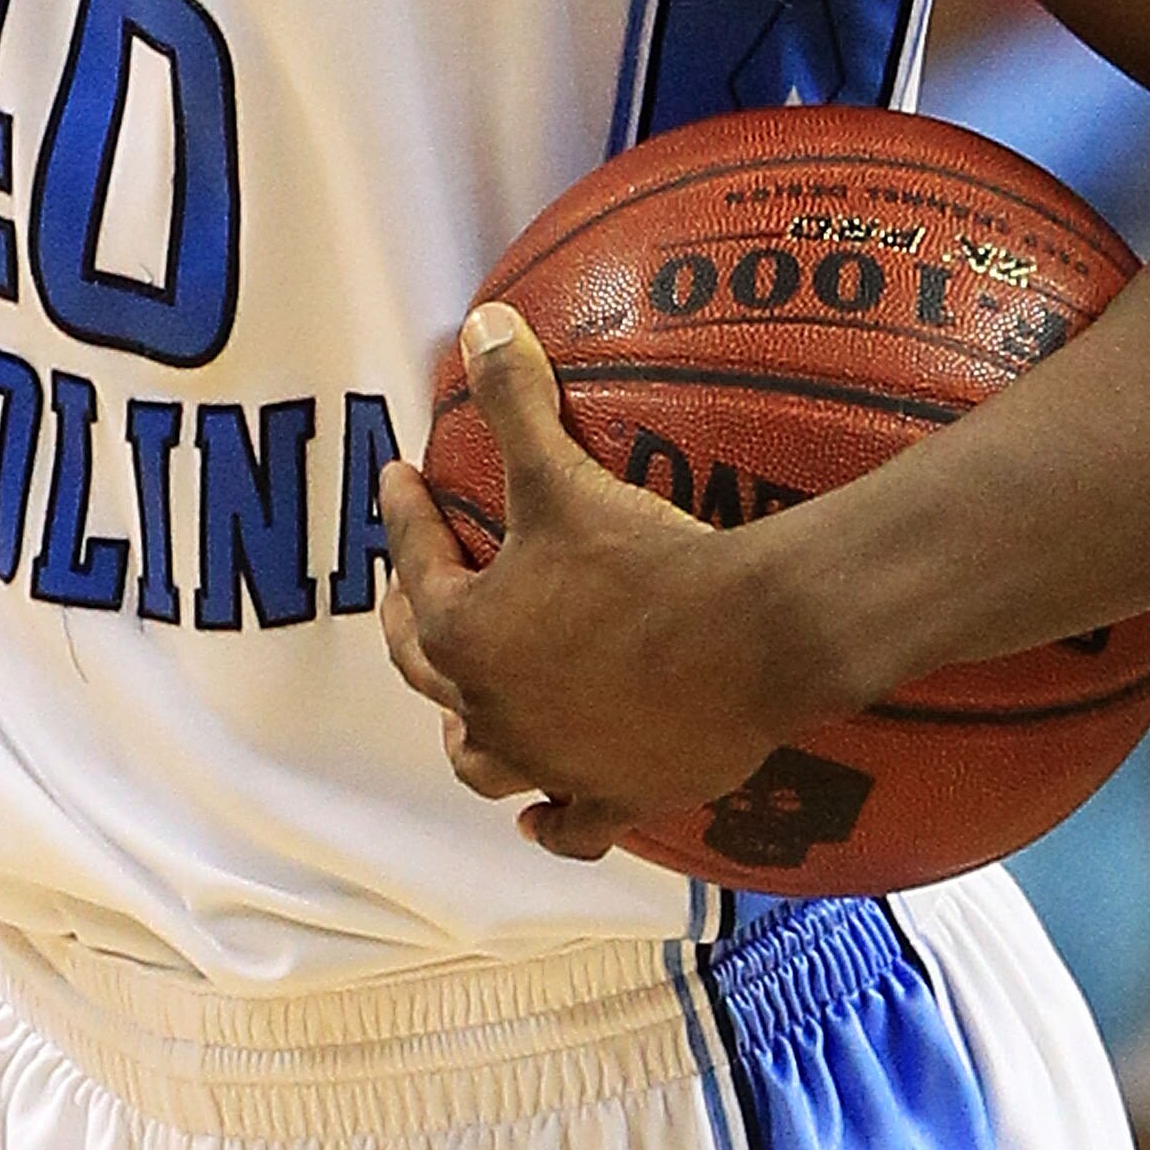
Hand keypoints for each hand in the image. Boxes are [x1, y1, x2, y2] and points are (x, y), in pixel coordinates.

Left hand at [378, 305, 814, 861]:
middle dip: (407, 624)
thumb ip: (515, 397)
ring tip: (459, 712)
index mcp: (468, 633)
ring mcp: (550, 764)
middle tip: (406, 592)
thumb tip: (480, 322)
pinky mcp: (611, 798)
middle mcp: (493, 710)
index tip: (399, 481)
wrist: (750, 641)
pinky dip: (547, 825)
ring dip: (463, 734)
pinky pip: (567, 827)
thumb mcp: (564, 472)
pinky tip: (536, 821)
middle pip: (427, 668)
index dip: (403, 515)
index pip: (416, 563)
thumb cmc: (645, 557)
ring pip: (480, 760)